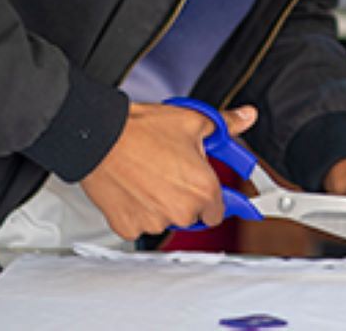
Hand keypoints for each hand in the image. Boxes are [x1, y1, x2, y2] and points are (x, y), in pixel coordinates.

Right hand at [81, 101, 256, 239]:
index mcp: (203, 190)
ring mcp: (154, 222)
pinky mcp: (128, 228)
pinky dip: (138, 211)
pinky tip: (134, 188)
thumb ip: (227, 125)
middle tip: (172, 173)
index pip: (219, 211)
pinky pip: (140, 225)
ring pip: (165, 219)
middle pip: (192, 215)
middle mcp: (181, 211)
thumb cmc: (142, 130)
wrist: (99, 138)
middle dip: (186, 198)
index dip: (212, 197)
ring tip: (149, 176)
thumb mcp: (193, 121)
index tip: (207, 190)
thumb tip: (246, 117)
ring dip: (161, 204)